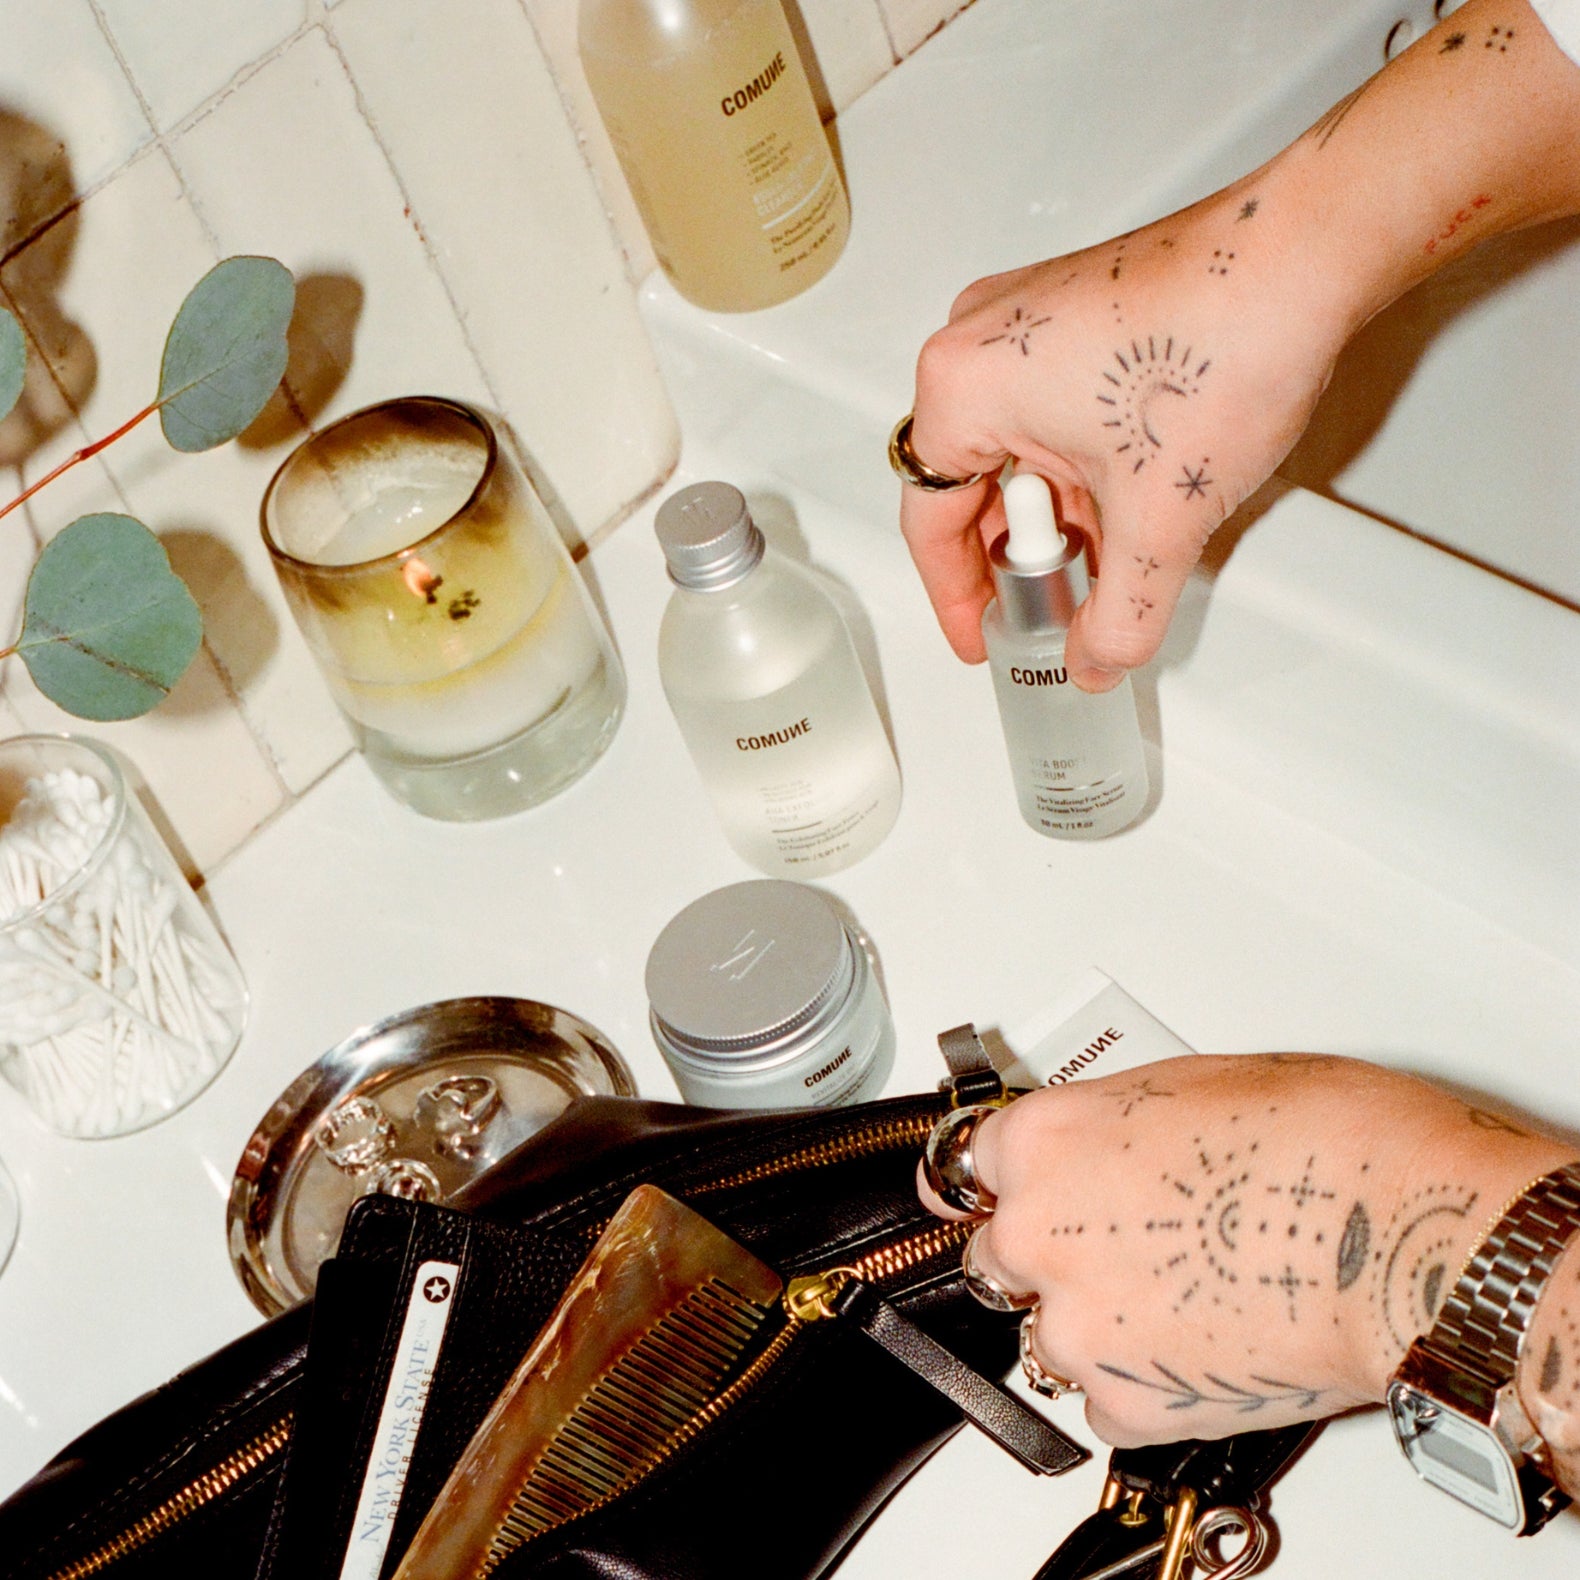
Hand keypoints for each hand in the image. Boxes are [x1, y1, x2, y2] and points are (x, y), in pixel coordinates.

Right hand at [898, 0, 1579, 690]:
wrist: (1307, 251)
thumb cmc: (1220, 348)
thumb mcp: (1159, 519)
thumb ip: (1120, 614)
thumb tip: (1095, 662)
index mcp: (962, 386)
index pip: (930, 522)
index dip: (954, 597)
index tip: (978, 639)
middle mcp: (975, 339)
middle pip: (968, 484)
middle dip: (1014, 557)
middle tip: (1054, 609)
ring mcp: (1021, 315)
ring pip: (1013, 448)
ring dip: (1053, 514)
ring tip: (1109, 560)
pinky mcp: (1069, 307)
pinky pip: (1045, 408)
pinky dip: (1075, 466)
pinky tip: (1129, 501)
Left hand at [919, 1054, 1578, 1451]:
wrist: (1399, 1231)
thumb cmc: (1326, 1139)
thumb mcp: (1191, 1084)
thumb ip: (1115, 1121)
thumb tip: (1109, 1145)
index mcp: (1048, 1137)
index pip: (973, 1165)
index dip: (1010, 1181)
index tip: (1010, 1196)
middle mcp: (1042, 1228)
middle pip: (998, 1253)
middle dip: (1046, 1254)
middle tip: (1119, 1250)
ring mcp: (1077, 1321)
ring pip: (1046, 1337)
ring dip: (1093, 1325)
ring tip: (1181, 1303)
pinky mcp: (1126, 1402)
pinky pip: (1103, 1406)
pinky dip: (1139, 1390)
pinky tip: (1198, 1352)